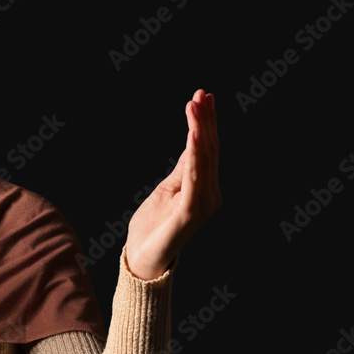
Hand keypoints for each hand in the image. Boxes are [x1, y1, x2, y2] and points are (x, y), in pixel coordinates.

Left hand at [125, 89, 221, 278]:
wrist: (143, 259)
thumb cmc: (155, 226)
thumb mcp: (168, 188)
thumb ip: (183, 168)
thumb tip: (193, 139)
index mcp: (206, 188)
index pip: (207, 149)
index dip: (206, 122)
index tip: (203, 95)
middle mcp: (211, 194)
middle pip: (209, 150)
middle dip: (206, 120)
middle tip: (201, 94)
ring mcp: (203, 204)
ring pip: (203, 160)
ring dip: (199, 130)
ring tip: (196, 106)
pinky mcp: (190, 213)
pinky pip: (194, 179)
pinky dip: (194, 156)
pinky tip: (192, 136)